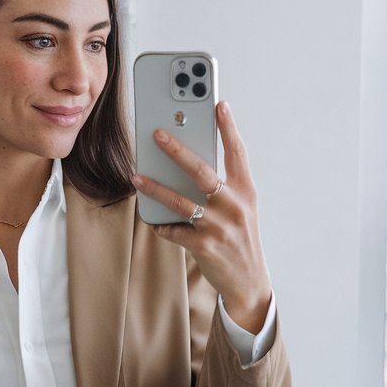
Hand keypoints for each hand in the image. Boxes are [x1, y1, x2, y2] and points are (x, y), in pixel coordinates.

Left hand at [132, 101, 271, 333]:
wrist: (249, 283)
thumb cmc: (240, 239)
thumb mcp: (241, 210)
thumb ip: (222, 188)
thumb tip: (188, 165)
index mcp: (246, 192)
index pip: (238, 153)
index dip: (228, 127)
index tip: (218, 104)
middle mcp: (234, 206)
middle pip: (202, 171)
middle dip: (177, 150)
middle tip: (157, 133)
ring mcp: (219, 227)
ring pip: (180, 201)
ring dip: (155, 187)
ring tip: (136, 177)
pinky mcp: (204, 246)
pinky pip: (174, 231)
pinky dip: (160, 225)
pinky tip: (151, 220)